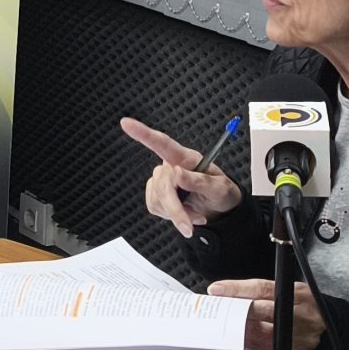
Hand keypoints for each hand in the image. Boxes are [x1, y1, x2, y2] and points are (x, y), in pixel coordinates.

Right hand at [123, 117, 242, 236]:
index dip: (143, 133)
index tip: (126, 123)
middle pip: (162, 186)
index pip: (163, 143)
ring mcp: (162, 180)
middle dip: (175, 209)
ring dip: (176, 214)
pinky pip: (154, 207)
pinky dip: (170, 216)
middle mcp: (171, 166)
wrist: (218, 210)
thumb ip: (198, 181)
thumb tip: (177, 173)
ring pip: (157, 199)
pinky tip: (184, 214)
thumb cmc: (221, 194)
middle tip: (188, 226)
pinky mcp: (156, 194)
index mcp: (186, 158)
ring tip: (194, 215)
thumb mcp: (219, 188)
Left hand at [210, 278, 325, 349]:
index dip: (236, 289)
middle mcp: (300, 315)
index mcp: (297, 294)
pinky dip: (248, 344)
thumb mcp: (291, 291)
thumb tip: (228, 293)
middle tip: (214, 310)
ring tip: (221, 324)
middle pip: (259, 311)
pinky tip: (237, 339)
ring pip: (258, 333)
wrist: (332, 330)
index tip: (215, 289)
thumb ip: (262, 292)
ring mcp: (298, 337)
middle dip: (233, 310)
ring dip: (236, 329)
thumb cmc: (306, 308)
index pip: (262, 288)